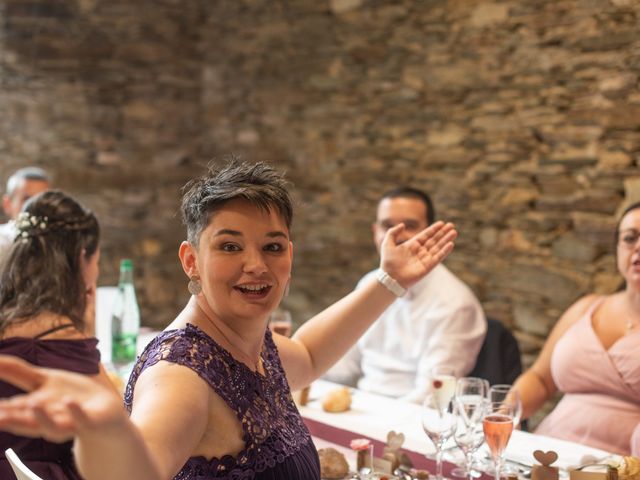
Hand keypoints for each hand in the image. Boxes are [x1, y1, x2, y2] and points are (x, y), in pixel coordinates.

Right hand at [0, 355, 126, 442]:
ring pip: (51, 425)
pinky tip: (69, 401)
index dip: (0, 410)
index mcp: (34, 408)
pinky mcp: (89, 422)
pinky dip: (75, 412)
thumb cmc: (69, 396)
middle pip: (28, 421)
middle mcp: (47, 418)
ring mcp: (68, 422)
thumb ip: (15, 371)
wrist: (105, 414)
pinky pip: (82, 419)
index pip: (11, 409)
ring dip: (42, 417)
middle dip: (12, 420)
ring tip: (33, 404)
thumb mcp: (42, 379)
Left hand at [380, 221, 456, 288]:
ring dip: (446, 240)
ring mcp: (424, 259)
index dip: (434, 229)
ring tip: (454, 232)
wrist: (389, 278)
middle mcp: (419, 252)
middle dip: (442, 233)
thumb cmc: (388, 262)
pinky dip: (444, 251)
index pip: (425, 235)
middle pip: (434, 240)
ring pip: (438, 247)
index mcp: (411, 245)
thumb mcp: (387, 243)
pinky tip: (450, 244)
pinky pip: (438, 257)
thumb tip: (403, 225)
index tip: (442, 223)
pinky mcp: (428, 267)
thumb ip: (393, 232)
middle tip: (451, 225)